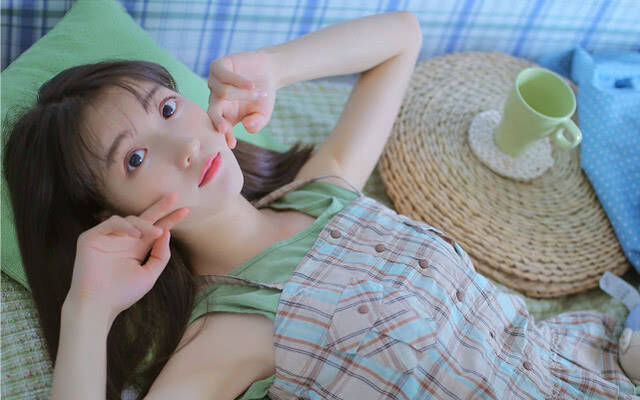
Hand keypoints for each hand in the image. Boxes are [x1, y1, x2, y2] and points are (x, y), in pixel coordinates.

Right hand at [67, 192, 188, 319]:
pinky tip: (135, 235)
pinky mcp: (92, 237)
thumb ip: (160, 254)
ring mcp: (108, 237)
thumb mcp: (150, 274)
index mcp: (137, 248)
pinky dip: (125, 226)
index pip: (155, 229)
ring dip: (145, 224)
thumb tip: (166, 231)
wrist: (99, 305)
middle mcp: (124, 240)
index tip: (186, 211)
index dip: (170, 220)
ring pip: (130, 219)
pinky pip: (112, 223)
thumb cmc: (123, 293)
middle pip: (144, 218)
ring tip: (156, 232)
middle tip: (174, 196)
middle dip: (160, 207)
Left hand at [207, 50, 277, 148]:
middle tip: (224, 129)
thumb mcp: (263, 114)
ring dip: (243, 95)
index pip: (220, 127)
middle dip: (218, 121)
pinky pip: (223, 75)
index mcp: (225, 115)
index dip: (225, 136)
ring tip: (261, 93)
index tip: (232, 144)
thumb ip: (257, 123)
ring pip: (223, 93)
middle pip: (212, 112)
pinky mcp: (218, 67)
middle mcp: (217, 100)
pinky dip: (238, 81)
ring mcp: (215, 83)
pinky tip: (251, 85)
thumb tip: (246, 125)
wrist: (269, 71)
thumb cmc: (264, 96)